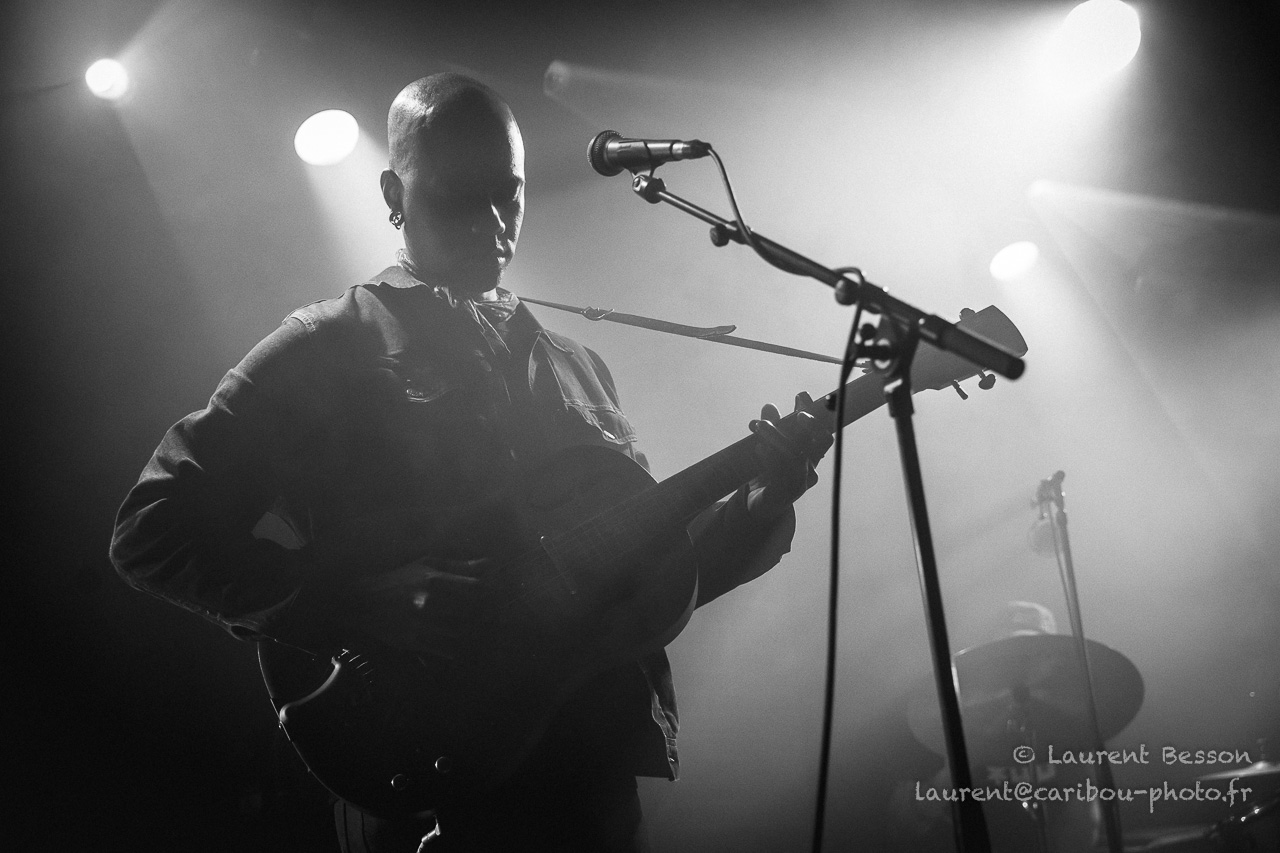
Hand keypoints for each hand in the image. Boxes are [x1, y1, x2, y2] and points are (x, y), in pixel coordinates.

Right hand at [343, 557, 491, 661]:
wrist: (364, 602)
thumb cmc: (400, 580)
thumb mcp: (427, 565)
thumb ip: (459, 566)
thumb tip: (490, 564)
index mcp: (434, 580)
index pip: (476, 588)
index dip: (492, 593)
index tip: (498, 596)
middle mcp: (430, 602)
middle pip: (474, 612)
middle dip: (489, 614)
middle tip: (497, 616)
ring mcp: (422, 624)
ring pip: (464, 633)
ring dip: (478, 633)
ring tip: (485, 630)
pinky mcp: (415, 642)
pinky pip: (448, 650)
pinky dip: (462, 648)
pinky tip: (466, 643)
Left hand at [745, 392, 832, 520]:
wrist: (760, 506)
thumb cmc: (768, 473)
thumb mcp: (768, 447)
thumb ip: (771, 427)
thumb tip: (770, 406)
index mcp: (810, 455)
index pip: (822, 432)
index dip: (815, 413)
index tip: (800, 397)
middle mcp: (810, 468)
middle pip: (817, 443)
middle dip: (807, 424)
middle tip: (794, 413)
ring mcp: (800, 483)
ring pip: (795, 456)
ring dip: (777, 437)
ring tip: (760, 425)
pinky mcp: (784, 494)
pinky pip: (781, 474)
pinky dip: (770, 459)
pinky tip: (759, 449)